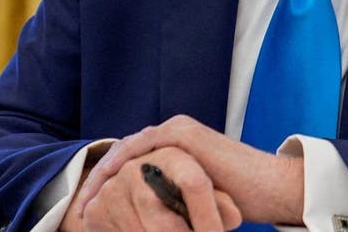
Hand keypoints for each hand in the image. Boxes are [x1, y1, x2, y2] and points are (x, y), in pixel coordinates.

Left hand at [74, 115, 304, 225]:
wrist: (267, 188)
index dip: (108, 182)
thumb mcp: (191, 199)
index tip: (90, 208)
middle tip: (80, 203)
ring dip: (105, 171)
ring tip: (87, 196)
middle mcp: (173, 133)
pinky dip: (122, 162)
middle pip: (124, 152)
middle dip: (100, 177)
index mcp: (174, 147)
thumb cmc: (236, 199)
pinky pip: (142, 146)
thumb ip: (169, 196)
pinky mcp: (183, 134)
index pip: (131, 161)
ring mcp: (178, 130)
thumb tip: (143, 217)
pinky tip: (108, 180)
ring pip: (128, 148)